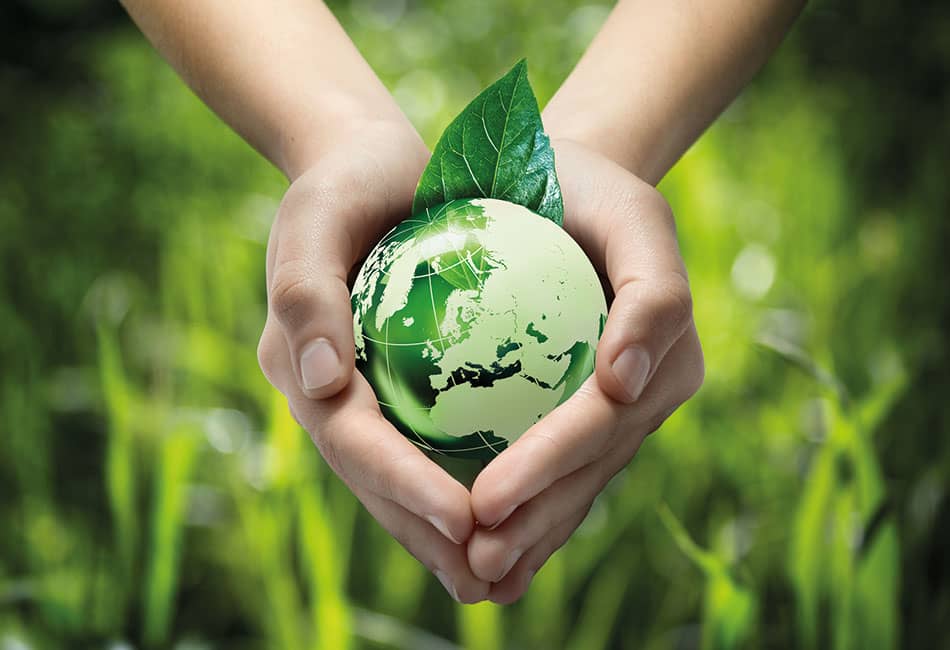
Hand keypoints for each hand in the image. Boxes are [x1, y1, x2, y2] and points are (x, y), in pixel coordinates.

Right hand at [256, 120, 490, 602]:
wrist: (365, 167)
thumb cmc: (343, 184)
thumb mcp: (317, 217)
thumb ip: (306, 298)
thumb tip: (322, 390)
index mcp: (301, 367)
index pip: (353, 443)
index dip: (403, 487)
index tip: (465, 519)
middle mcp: (326, 395)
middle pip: (376, 481)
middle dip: (428, 534)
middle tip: (487, 578)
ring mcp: (359, 397)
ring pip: (402, 479)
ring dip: (445, 532)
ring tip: (500, 575)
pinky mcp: (397, 389)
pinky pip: (431, 447)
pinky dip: (464, 485)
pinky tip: (513, 513)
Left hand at [466, 139, 704, 602]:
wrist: (569, 186)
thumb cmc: (587, 188)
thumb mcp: (632, 214)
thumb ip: (653, 294)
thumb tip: (624, 383)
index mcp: (664, 345)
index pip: (600, 418)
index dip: (550, 461)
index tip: (488, 497)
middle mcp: (650, 386)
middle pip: (589, 465)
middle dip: (535, 516)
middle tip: (475, 554)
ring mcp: (626, 407)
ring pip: (579, 483)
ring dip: (533, 534)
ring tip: (479, 573)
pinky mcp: (594, 415)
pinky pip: (566, 472)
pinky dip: (534, 517)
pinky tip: (490, 561)